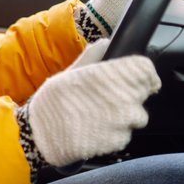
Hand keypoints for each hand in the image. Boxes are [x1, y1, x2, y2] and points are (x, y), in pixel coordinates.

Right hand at [24, 49, 159, 166]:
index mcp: (108, 76)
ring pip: (137, 115)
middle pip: (143, 93)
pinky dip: (115, 133)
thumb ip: (90, 58)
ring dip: (124, 115)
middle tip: (107, 98)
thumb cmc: (51, 102)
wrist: (39, 136)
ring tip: (99, 116)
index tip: (135, 77)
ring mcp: (122, 121)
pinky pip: (126, 134)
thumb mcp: (67, 75)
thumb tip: (106, 42)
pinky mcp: (119, 141)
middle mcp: (120, 97)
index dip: (142, 73)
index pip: (145, 70)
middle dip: (129, 95)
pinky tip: (96, 130)